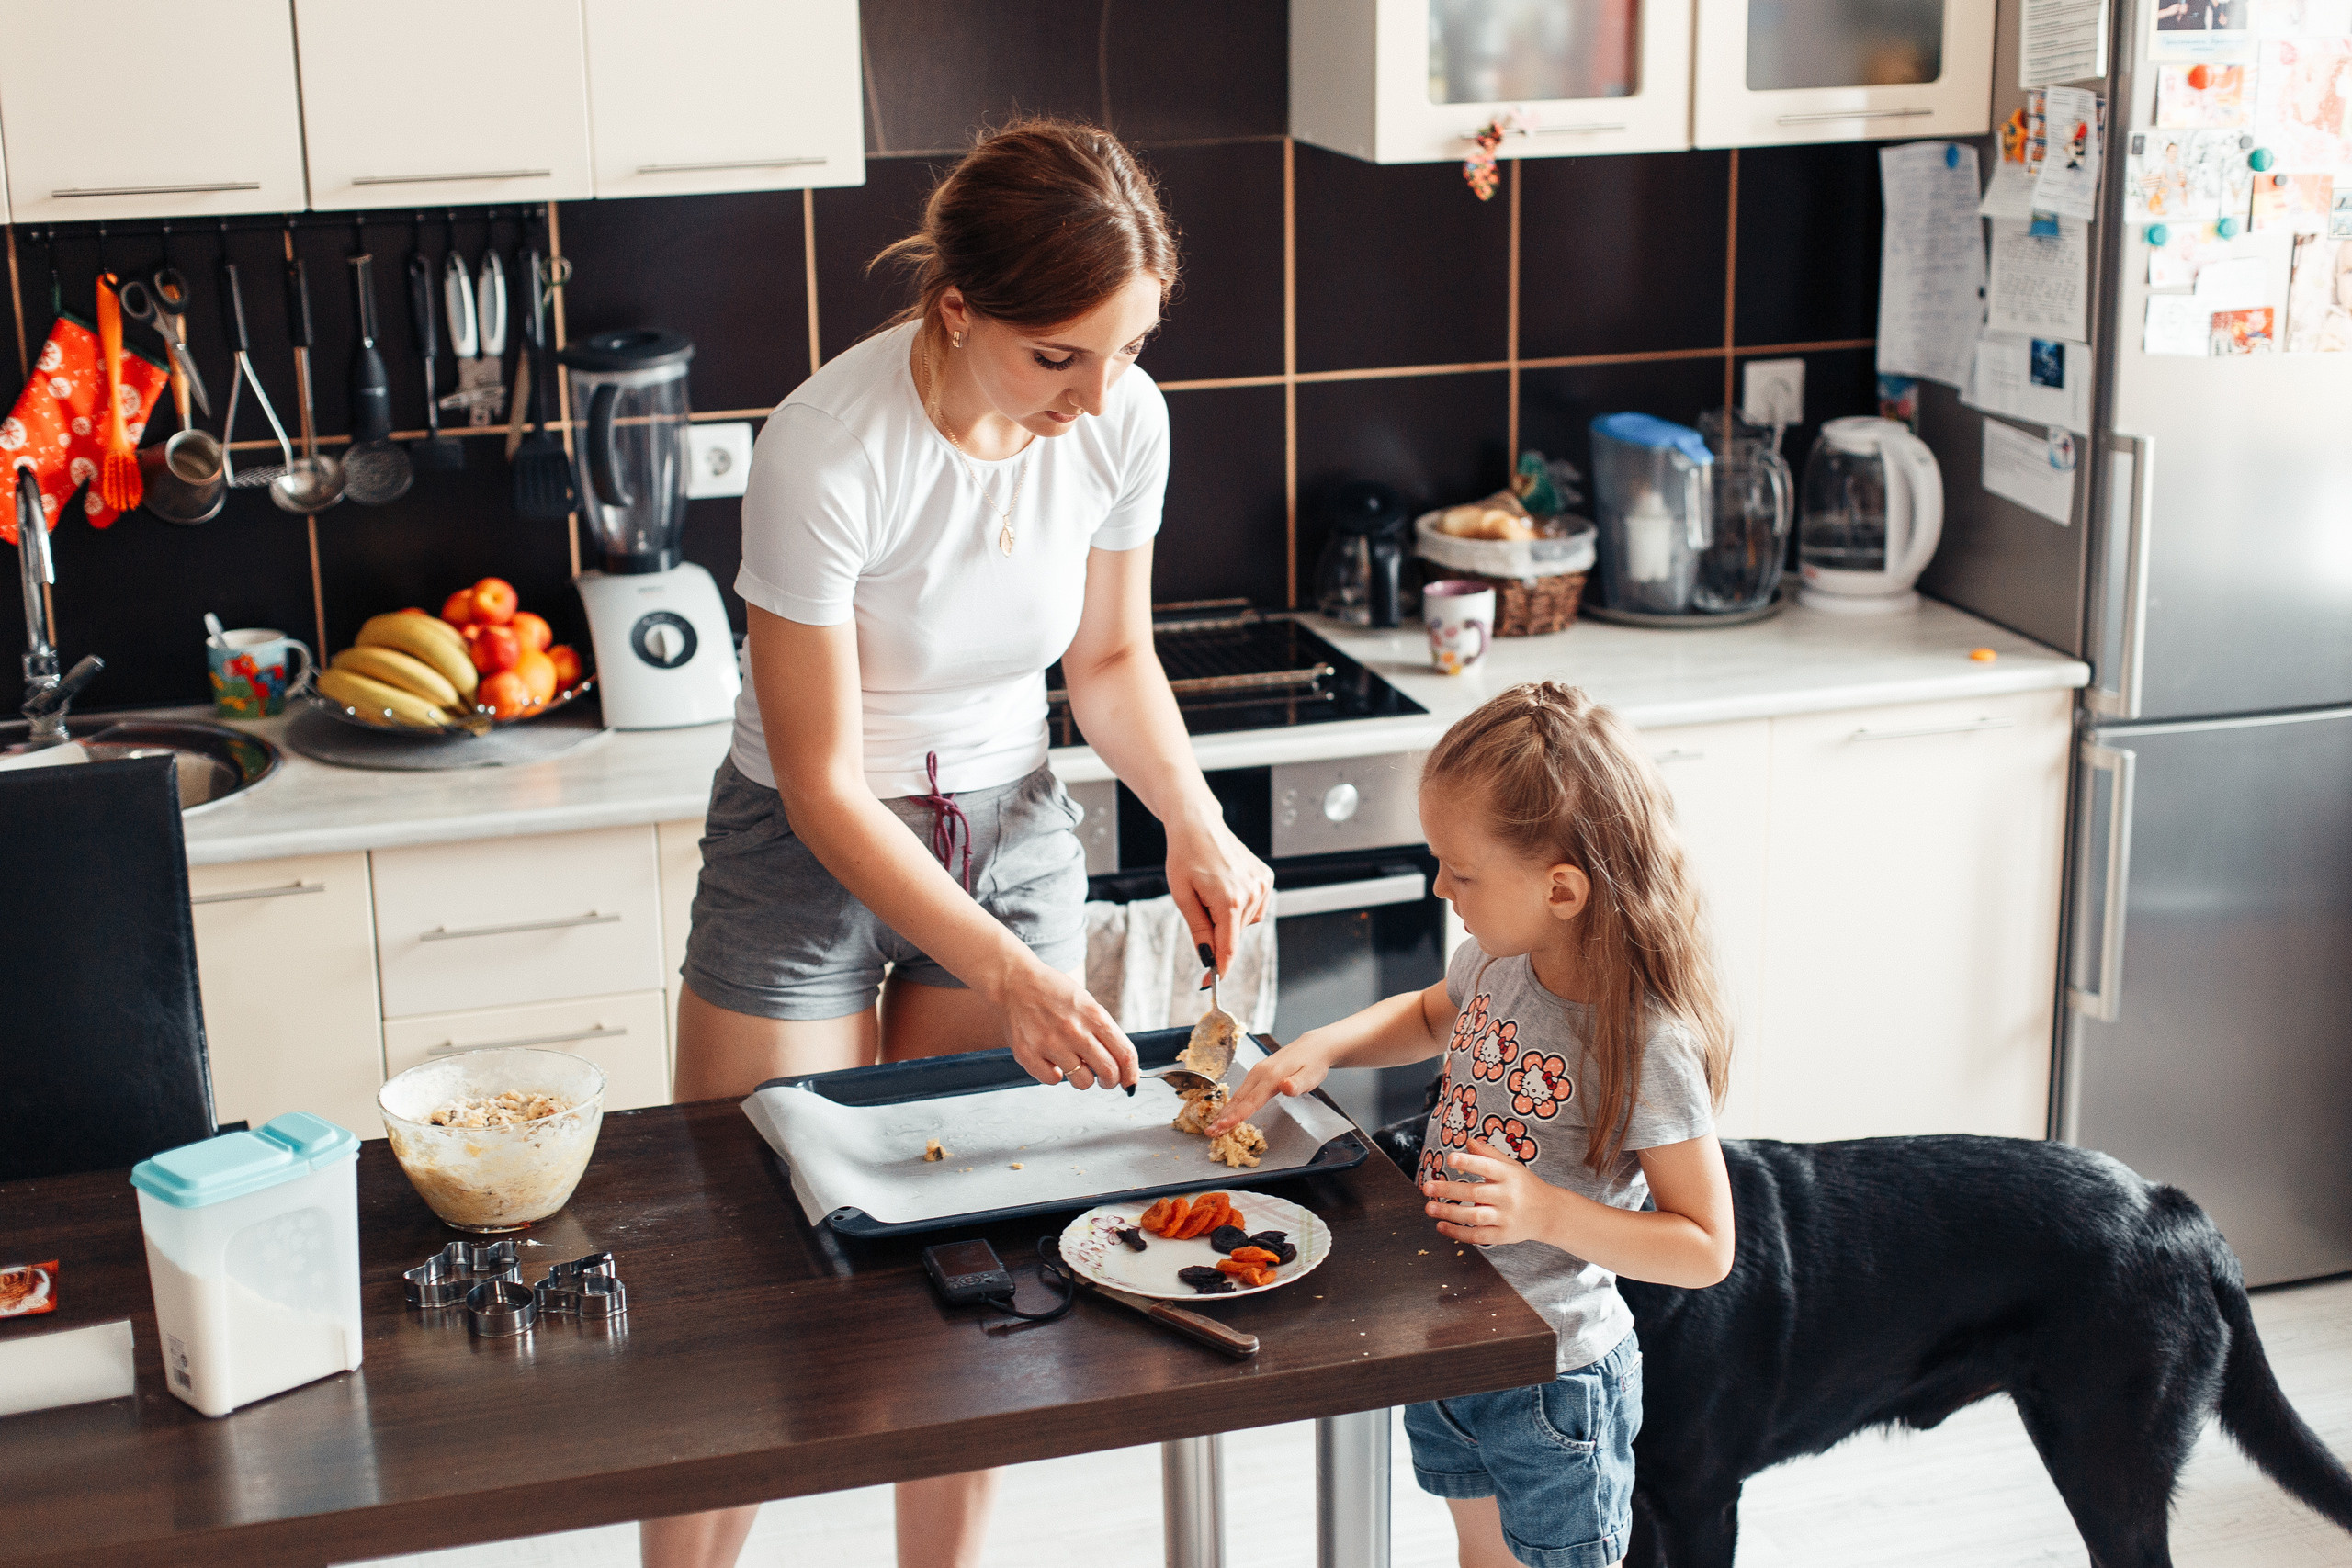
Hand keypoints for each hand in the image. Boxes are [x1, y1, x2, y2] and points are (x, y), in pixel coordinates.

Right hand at [995, 961, 1137, 1090]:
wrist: (1013, 981)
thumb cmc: (1053, 992)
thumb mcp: (1086, 1003)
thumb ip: (1102, 1030)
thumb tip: (1121, 1063)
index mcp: (1093, 1015)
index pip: (1125, 1054)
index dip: (1132, 1074)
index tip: (1130, 1082)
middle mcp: (1074, 1030)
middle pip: (1108, 1072)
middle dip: (1111, 1081)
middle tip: (1105, 1079)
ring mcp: (1050, 1043)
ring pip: (1082, 1082)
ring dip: (1083, 1079)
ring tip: (1075, 1065)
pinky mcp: (1028, 1054)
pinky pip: (1052, 1081)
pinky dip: (1055, 1075)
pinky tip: (1051, 1060)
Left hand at [1165, 812, 1272, 975]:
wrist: (1198, 824)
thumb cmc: (1184, 857)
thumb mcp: (1183, 896)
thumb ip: (1199, 930)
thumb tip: (1208, 959)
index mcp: (1228, 900)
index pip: (1228, 948)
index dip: (1219, 968)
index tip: (1209, 984)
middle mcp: (1251, 894)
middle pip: (1234, 936)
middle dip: (1217, 934)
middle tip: (1200, 908)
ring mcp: (1262, 885)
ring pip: (1245, 923)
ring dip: (1228, 919)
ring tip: (1212, 891)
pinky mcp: (1266, 878)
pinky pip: (1254, 908)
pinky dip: (1240, 907)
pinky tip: (1226, 887)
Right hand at [1204, 1034, 1330, 1135]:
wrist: (1314, 1047)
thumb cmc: (1313, 1064)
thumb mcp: (1311, 1075)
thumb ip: (1297, 1084)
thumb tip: (1285, 1087)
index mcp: (1271, 1075)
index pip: (1251, 1100)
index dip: (1237, 1115)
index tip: (1224, 1126)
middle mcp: (1260, 1072)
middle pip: (1239, 1098)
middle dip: (1224, 1115)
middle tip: (1211, 1131)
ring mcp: (1257, 1072)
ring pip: (1238, 1094)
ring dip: (1225, 1110)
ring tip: (1214, 1125)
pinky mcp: (1258, 1073)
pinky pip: (1242, 1090)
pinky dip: (1233, 1103)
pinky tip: (1228, 1111)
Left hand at [1422, 1139, 1561, 1246]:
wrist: (1549, 1213)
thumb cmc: (1525, 1186)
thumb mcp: (1512, 1166)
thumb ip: (1489, 1154)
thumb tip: (1468, 1142)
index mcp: (1510, 1175)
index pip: (1488, 1167)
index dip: (1469, 1162)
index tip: (1450, 1159)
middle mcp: (1508, 1196)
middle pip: (1475, 1193)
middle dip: (1449, 1191)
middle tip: (1427, 1187)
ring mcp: (1506, 1218)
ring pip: (1474, 1216)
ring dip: (1449, 1214)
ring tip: (1429, 1208)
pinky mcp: (1503, 1235)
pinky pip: (1478, 1236)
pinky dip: (1458, 1233)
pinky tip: (1441, 1227)